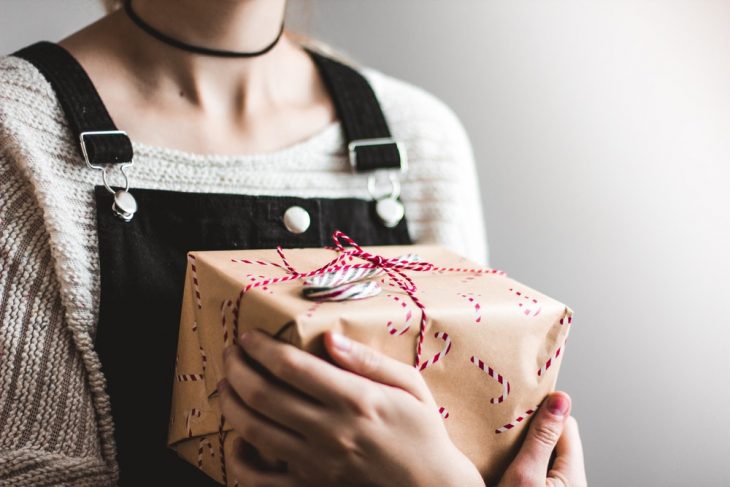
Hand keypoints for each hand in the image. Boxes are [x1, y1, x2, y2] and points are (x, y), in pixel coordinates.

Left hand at [218, 329, 483, 486]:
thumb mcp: (409, 385)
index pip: (291, 366)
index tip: (249, 336)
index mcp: (355, 400)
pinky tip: (237, 438)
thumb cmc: (422, 432)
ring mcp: (317, 464)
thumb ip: (369, 360)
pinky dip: (240, 458)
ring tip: (226, 385)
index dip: (261, 347)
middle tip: (230, 353)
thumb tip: (330, 337)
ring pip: (255, 431)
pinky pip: (261, 479)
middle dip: (237, 368)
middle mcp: (330, 431)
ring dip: (231, 403)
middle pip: (263, 395)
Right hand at [498, 392, 586, 486]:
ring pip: (546, 456)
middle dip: (531, 432)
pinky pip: (538, 471)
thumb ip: (541, 438)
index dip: (543, 413)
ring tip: (501, 447)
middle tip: (504, 429)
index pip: (567, 425)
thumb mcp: (524, 474)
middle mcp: (572, 483)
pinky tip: (503, 466)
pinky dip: (522, 465)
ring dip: (524, 449)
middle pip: (557, 440)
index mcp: (574, 476)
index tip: (518, 409)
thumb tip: (560, 399)